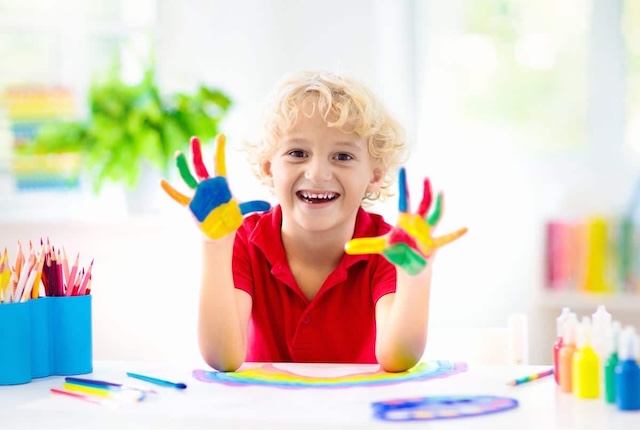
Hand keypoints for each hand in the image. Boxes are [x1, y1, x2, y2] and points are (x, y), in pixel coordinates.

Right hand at [160, 134, 270, 239]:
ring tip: (179, 154)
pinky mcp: (190, 204)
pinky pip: (179, 196)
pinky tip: (162, 182)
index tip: (220, 136)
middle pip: (201, 166)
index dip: (220, 150)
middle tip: (195, 138)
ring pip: (188, 176)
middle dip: (198, 153)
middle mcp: (207, 186)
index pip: (220, 164)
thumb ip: (253, 205)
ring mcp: (198, 194)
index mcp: (220, 184)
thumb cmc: (230, 218)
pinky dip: (171, 190)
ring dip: (183, 166)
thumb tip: (268, 205)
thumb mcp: (242, 210)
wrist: (220, 232)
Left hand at [345, 168, 466, 274]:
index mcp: (405, 220)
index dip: (403, 185)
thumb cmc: (398, 252)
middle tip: (426, 177)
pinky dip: (455, 234)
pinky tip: (465, 228)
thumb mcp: (381, 247)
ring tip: (441, 193)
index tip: (402, 169)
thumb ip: (365, 245)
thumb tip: (346, 247)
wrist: (411, 266)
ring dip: (437, 205)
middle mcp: (417, 222)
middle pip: (422, 203)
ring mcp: (427, 232)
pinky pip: (446, 238)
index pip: (404, 198)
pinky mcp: (433, 244)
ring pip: (435, 215)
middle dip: (424, 191)